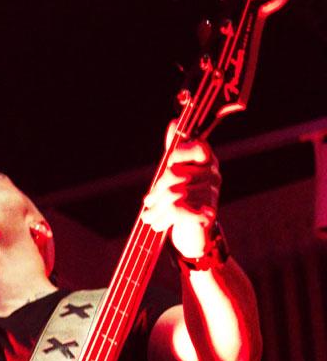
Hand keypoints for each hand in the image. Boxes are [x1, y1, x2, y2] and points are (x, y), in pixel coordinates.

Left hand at [141, 121, 220, 260]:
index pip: (195, 147)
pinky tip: (158, 225)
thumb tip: (174, 123)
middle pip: (175, 174)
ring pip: (173, 194)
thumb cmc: (183, 203)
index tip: (167, 167)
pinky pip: (177, 210)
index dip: (178, 154)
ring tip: (149, 218)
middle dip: (157, 192)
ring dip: (156, 209)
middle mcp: (214, 175)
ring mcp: (213, 194)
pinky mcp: (207, 213)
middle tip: (147, 204)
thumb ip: (175, 152)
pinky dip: (163, 218)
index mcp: (207, 161)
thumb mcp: (176, 176)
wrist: (194, 237)